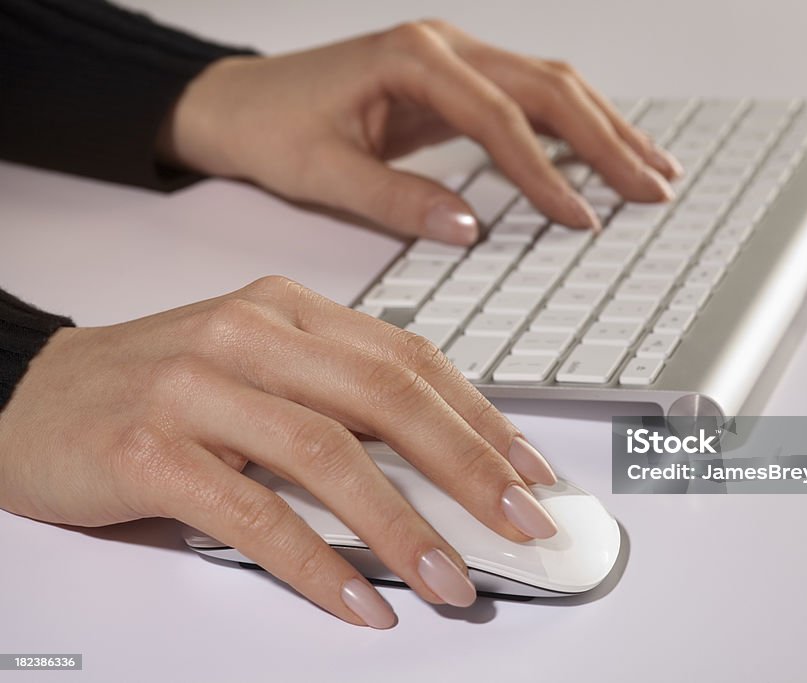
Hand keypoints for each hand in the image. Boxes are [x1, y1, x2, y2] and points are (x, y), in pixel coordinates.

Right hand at [0, 276, 560, 628]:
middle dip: (467, 466)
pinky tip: (357, 601)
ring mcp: (197, 388)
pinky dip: (315, 563)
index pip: (407, 359)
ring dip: (401, 526)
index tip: (528, 468)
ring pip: (327, 455)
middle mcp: (248, 334)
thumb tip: (438, 454)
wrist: (27, 395)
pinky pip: (253, 514)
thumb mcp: (256, 365)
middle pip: (385, 397)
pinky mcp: (150, 450)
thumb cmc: (155, 385)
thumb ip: (336, 395)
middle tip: (520, 520)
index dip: (479, 417)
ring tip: (449, 579)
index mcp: (287, 310)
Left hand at [157, 20, 680, 243]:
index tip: (581, 218)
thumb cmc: (271, 127)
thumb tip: (469, 229)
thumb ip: (395, 200)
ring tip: (653, 168)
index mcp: (410, 58)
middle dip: (606, 140)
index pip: (497, 117)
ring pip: (550, 85)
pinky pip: (529, 100)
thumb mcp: (322, 172)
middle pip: (546, 87)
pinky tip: (604, 152)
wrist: (239, 101)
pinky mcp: (455, 82)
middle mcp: (442, 47)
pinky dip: (574, 128)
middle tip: (652, 189)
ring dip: (605, 127)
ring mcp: (454, 59)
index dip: (544, 171)